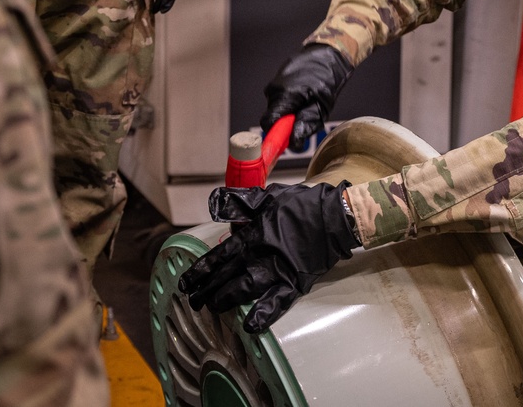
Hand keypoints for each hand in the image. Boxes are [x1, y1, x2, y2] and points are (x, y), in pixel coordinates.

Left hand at [177, 180, 358, 333]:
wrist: (335, 215)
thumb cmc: (302, 204)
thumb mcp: (268, 196)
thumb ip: (240, 202)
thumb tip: (216, 203)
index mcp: (253, 233)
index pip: (220, 255)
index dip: (202, 270)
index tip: (188, 282)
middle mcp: (261, 254)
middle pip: (227, 276)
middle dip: (207, 290)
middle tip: (194, 301)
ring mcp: (278, 269)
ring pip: (244, 289)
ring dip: (226, 300)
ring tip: (214, 307)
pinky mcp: (295, 280)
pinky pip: (277, 301)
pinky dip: (264, 314)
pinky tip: (250, 326)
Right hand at [262, 44, 352, 151]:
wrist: (327, 54)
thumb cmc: (328, 80)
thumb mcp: (321, 108)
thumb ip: (306, 125)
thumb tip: (295, 143)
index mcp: (286, 95)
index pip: (268, 123)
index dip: (273, 135)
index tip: (282, 142)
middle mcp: (275, 88)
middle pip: (272, 116)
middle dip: (285, 122)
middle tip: (303, 117)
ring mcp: (274, 82)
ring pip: (276, 106)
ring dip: (289, 110)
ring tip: (306, 101)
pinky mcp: (276, 80)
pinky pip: (279, 97)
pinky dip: (289, 100)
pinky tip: (302, 93)